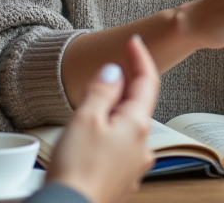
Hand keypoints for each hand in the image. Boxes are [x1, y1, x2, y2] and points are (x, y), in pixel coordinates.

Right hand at [47, 36, 159, 202]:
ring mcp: (133, 166)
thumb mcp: (86, 119)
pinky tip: (87, 147)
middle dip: (120, 92)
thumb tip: (115, 72)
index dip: (140, 58)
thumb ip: (103, 91)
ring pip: (126, 130)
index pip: (147, 82)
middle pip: (135, 106)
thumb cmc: (76, 170)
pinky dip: (107, 140)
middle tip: (97, 85)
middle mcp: (142, 146)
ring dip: (111, 118)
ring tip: (83, 124)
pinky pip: (118, 150)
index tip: (134, 42)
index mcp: (137, 125)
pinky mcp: (121, 181)